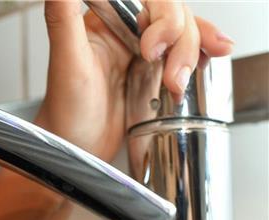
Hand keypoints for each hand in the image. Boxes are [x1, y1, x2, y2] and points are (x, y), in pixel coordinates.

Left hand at [35, 0, 233, 162]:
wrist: (75, 152)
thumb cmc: (63, 112)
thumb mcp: (65, 61)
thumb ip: (62, 17)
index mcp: (103, 21)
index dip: (163, 15)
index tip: (155, 46)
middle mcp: (123, 32)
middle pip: (171, 14)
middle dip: (181, 39)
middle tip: (167, 73)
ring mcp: (141, 53)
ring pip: (183, 33)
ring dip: (191, 52)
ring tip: (176, 83)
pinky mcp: (154, 74)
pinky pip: (185, 54)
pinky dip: (200, 55)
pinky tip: (210, 58)